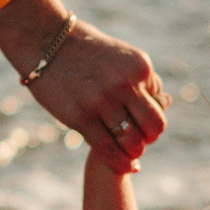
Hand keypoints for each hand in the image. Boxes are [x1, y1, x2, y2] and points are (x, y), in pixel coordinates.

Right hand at [23, 21, 168, 169]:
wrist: (46, 42)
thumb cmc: (86, 51)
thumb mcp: (122, 56)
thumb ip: (142, 79)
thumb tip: (163, 103)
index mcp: (139, 68)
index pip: (159, 104)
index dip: (151, 116)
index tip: (141, 124)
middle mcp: (125, 84)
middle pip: (154, 127)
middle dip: (149, 138)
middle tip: (140, 142)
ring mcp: (102, 101)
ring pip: (133, 141)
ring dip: (134, 152)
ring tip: (130, 153)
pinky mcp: (81, 117)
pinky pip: (109, 149)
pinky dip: (121, 163)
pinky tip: (126, 167)